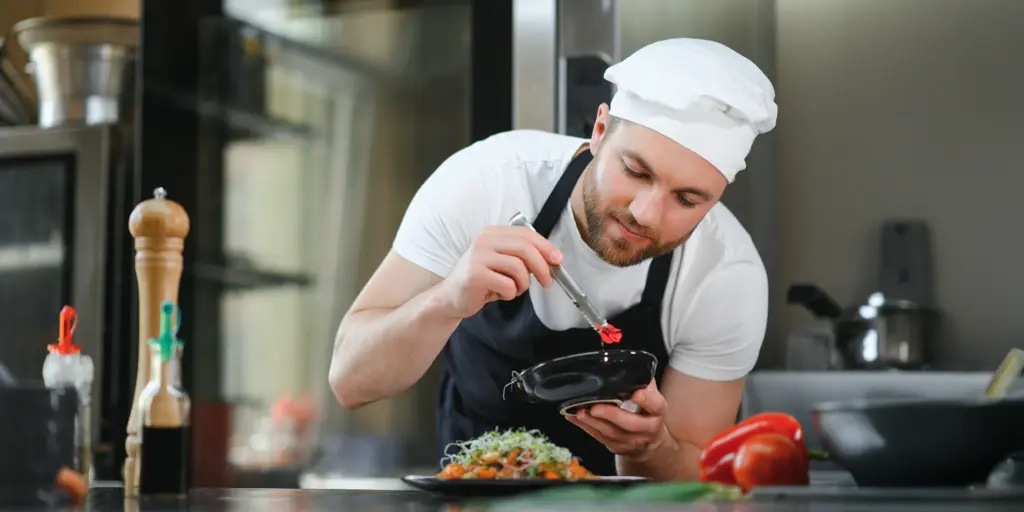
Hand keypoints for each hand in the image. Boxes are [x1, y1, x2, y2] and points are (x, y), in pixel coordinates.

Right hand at [435, 225, 562, 318]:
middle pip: (525, 248)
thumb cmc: (481, 280)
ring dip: (523, 284)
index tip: (558, 259)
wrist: (451, 298)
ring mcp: (478, 257)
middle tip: (548, 281)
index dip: (546, 246)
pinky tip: (500, 294)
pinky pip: (508, 285)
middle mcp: (484, 241)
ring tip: (515, 290)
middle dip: (542, 267)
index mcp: (492, 233)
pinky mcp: (475, 276)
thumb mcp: (501, 262)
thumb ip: (521, 256)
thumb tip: (551, 259)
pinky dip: (510, 294)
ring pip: (518, 268)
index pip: (526, 234)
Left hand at [567, 380, 669, 458]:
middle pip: (630, 424)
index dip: (647, 400)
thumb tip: (629, 363)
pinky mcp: (616, 447)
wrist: (650, 443)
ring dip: (593, 422)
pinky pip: (599, 437)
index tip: (636, 393)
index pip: (656, 406)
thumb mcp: (652, 398)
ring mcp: (631, 441)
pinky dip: (585, 426)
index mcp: (657, 412)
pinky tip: (574, 417)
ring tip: (580, 411)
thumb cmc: (647, 414)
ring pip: (611, 432)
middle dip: (611, 415)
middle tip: (595, 408)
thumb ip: (643, 382)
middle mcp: (647, 429)